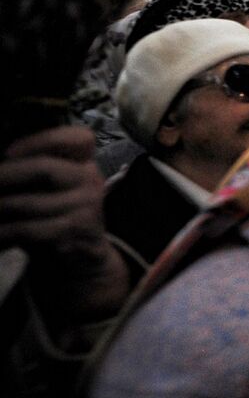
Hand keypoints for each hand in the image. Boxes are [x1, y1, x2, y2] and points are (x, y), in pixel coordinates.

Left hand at [0, 127, 129, 322]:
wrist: (84, 258)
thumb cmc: (57, 216)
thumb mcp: (51, 189)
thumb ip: (32, 172)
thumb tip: (1, 167)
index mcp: (85, 164)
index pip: (78, 139)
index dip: (41, 140)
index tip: (8, 153)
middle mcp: (90, 181)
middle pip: (44, 168)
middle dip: (5, 175)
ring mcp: (86, 208)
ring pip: (27, 204)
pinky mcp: (74, 233)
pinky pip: (27, 229)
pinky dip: (3, 233)